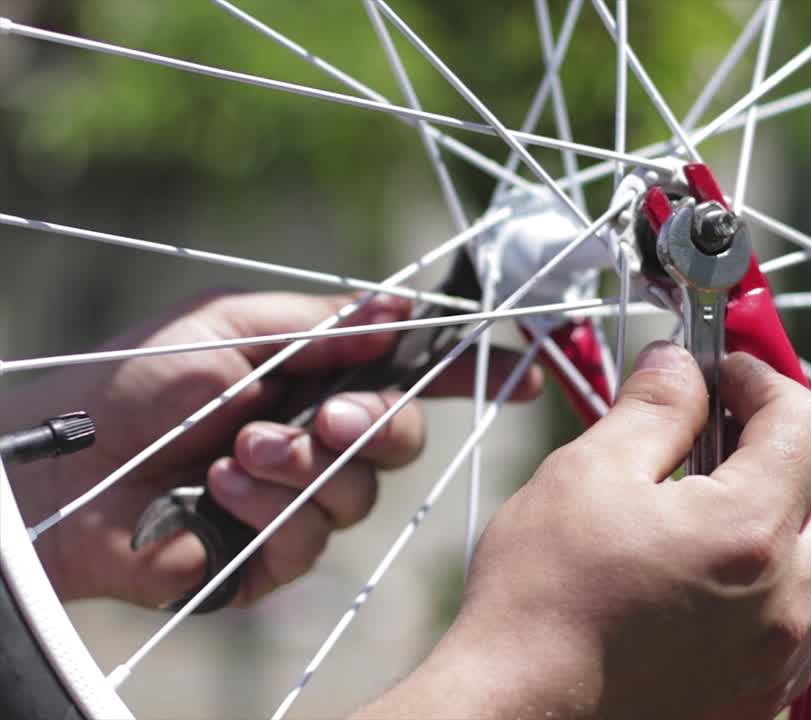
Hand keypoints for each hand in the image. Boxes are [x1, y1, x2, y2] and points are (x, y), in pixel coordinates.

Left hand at [5, 289, 541, 607]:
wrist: (67, 466)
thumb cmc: (135, 383)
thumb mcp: (233, 326)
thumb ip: (323, 323)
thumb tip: (400, 307)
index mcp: (313, 375)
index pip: (408, 375)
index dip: (465, 373)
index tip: (519, 371)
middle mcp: (316, 437)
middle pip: (401, 439)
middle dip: (372, 427)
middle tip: (328, 420)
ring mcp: (296, 499)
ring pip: (358, 493)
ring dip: (300, 469)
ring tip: (237, 454)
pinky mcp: (270, 555)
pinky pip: (310, 541)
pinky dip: (266, 513)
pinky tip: (218, 493)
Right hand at [361, 342, 810, 719]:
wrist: (520, 715)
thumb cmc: (541, 597)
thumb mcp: (587, 474)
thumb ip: (654, 408)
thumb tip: (681, 363)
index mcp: (750, 532)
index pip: (810, 424)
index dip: (767, 382)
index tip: (722, 376)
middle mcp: (789, 600)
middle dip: (803, 444)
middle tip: (736, 429)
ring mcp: (782, 655)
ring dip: (801, 510)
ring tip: (723, 498)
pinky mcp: (764, 693)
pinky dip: (786, 576)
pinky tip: (719, 568)